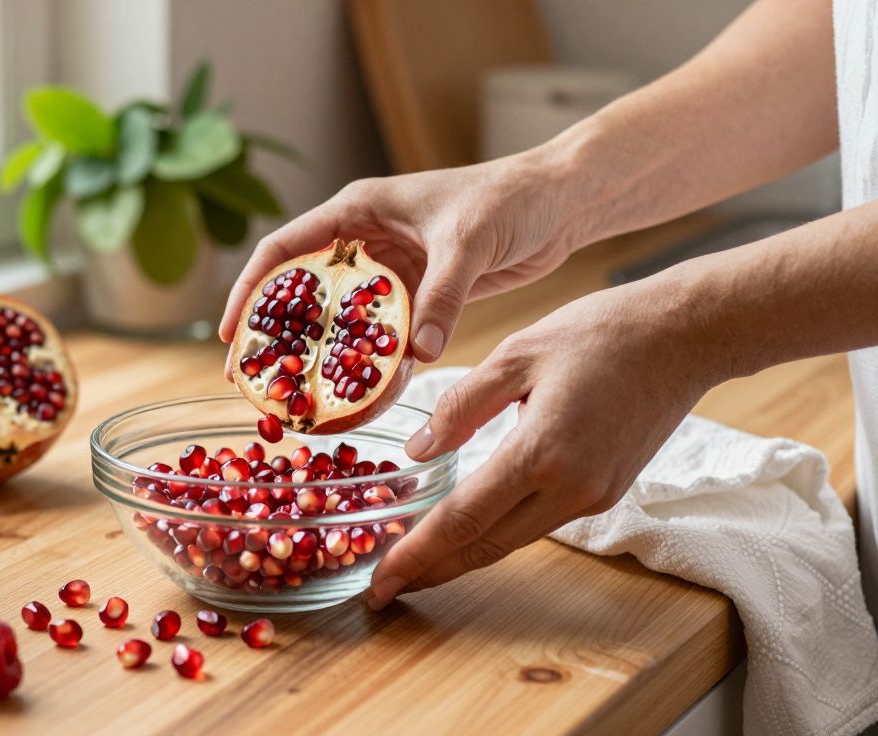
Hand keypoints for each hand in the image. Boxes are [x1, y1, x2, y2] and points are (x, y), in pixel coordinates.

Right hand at [219, 152, 579, 367]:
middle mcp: (365, 240)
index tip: (232, 334)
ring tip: (309, 398)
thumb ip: (440, 297)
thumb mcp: (467, 244)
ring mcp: (390, 269)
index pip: (284, 250)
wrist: (560, 202)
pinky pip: (385, 334)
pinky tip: (372, 395)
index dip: (250, 291)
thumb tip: (417, 353)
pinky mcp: (419, 293)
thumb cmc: (509, 200)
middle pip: (305, 291)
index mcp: (358, 211)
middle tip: (260, 381)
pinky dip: (378, 362)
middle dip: (281, 336)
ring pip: (344, 319)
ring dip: (329, 357)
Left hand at [365, 278, 728, 608]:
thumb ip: (461, 407)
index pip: (464, 519)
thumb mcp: (516, 355)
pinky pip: (538, 523)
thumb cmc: (600, 334)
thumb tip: (416, 453)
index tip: (380, 581)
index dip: (417, 553)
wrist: (686, 337)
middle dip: (431, 571)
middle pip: (486, 546)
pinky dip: (496, 533)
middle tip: (383, 590)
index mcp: (541, 452)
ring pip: (512, 541)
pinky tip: (467, 530)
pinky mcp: (605, 493)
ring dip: (462, 557)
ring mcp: (593, 496)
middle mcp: (570, 488)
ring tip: (415, 563)